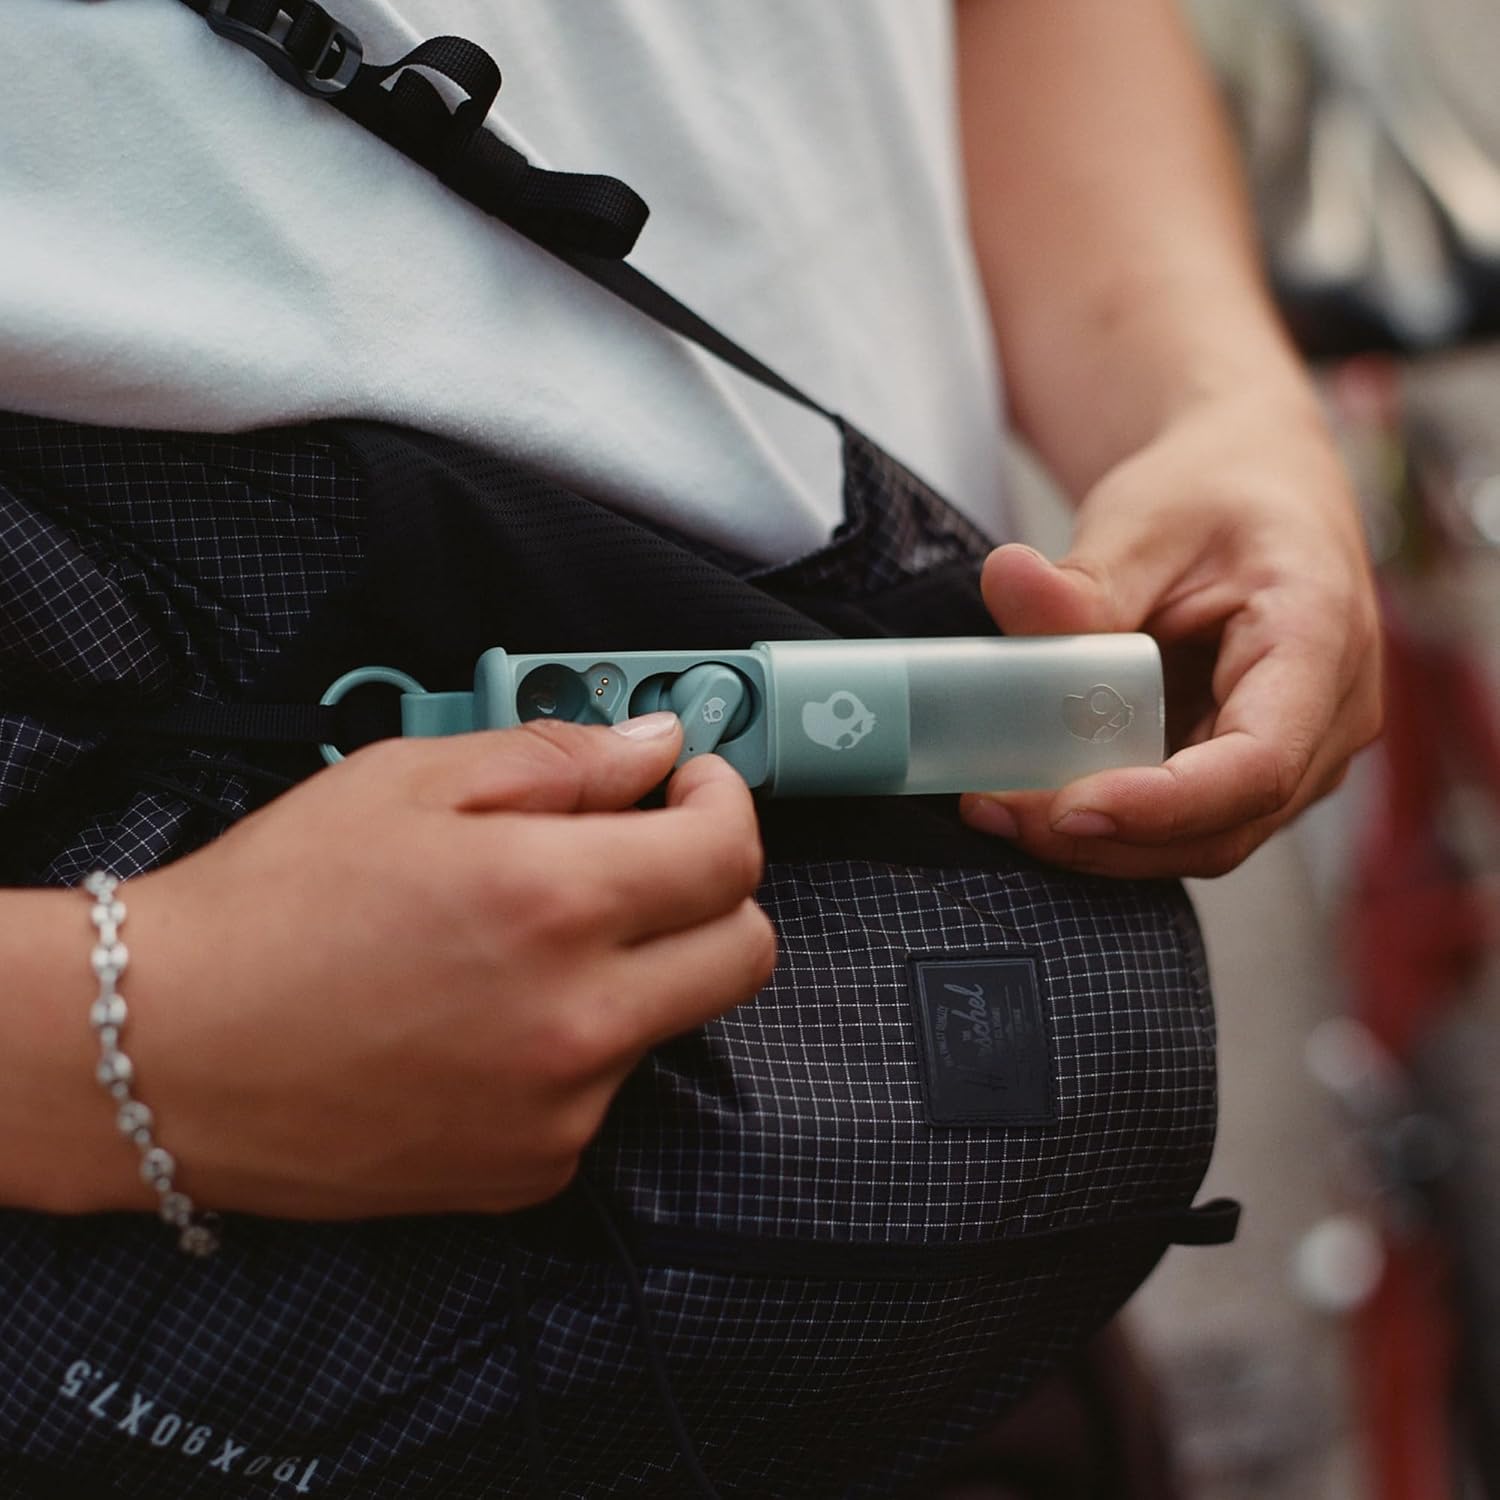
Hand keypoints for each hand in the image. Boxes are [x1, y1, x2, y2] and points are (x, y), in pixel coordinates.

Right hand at [112, 715, 773, 1218]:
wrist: (160, 1051)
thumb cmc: (271, 904)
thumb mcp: (407, 781)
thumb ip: (557, 759)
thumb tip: (652, 750)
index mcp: (556, 902)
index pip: (730, 857)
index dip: (726, 805)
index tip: (692, 790)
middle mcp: (578, 1019)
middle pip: (743, 953)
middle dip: (715, 891)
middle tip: (645, 857)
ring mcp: (559, 1110)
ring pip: (670, 1021)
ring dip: (635, 969)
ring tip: (520, 945)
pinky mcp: (527, 1171)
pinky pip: (601, 1094)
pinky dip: (574, 1047)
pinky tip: (484, 1021)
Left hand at [962, 390, 1382, 877]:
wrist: (1251, 486)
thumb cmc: (1212, 493)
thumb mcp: (1143, 517)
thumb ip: (1082, 576)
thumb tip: (1006, 581)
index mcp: (1320, 641)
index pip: (1258, 763)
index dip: (1165, 804)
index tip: (1068, 807)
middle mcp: (1330, 718)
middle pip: (1225, 824)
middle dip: (1107, 837)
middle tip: (995, 810)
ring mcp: (1298, 756)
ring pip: (1201, 840)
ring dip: (1097, 843)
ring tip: (995, 808)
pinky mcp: (1248, 772)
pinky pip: (1182, 823)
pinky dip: (1106, 822)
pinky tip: (1029, 798)